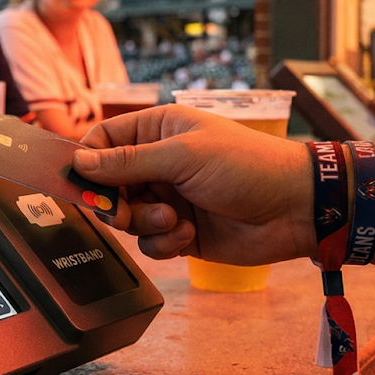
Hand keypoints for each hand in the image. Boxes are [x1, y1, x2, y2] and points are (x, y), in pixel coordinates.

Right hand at [73, 105, 314, 264]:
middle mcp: (159, 163)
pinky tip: (188, 234)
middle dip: (113, 202)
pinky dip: (164, 243)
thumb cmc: (246, 166)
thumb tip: (78, 161)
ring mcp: (168, 198)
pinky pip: (150, 243)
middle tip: (121, 212)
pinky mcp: (180, 232)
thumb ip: (127, 161)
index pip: (102, 141)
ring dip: (145, 224)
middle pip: (108, 185)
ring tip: (174, 220)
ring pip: (126, 218)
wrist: (295, 208)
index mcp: (158, 131)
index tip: (81, 184)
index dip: (87, 162)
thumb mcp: (183, 155)